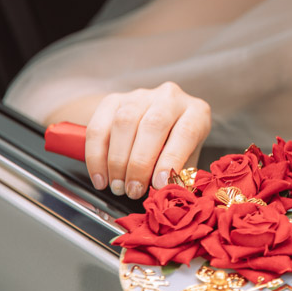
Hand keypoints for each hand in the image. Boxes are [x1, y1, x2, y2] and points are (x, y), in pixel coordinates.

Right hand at [85, 82, 210, 198]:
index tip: (159, 184)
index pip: (186, 132)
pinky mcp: (113, 100)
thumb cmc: (175, 147)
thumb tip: (170, 194)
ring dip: (117, 161)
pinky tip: (100, 178)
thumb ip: (180, 175)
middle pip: (153, 125)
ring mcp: (140, 96)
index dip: (172, 159)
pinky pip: (98, 127)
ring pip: (124, 123)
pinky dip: (96, 156)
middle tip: (133, 191)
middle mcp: (170, 97)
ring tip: (118, 187)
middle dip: (140, 163)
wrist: (153, 124)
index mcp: (196, 111)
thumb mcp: (187, 159)